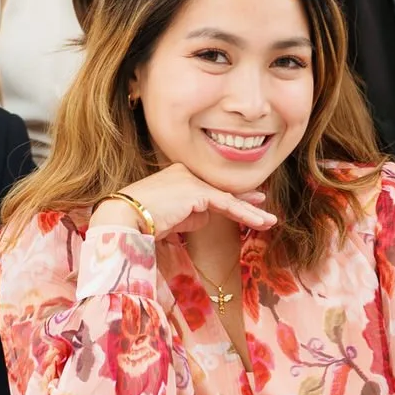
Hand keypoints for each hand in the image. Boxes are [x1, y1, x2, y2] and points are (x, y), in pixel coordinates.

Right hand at [88, 163, 274, 236]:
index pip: (208, 189)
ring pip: (226, 198)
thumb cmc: (141, 222)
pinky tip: (259, 221)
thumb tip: (206, 216)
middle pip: (220, 190)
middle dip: (244, 199)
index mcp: (177, 176)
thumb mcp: (171, 218)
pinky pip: (226, 204)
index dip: (230, 197)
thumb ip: (189, 215)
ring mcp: (191, 180)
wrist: (125, 218)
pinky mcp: (196, 191)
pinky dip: (244, 214)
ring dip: (250, 212)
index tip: (249, 201)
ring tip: (269, 221)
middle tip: (263, 202)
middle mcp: (185, 173)